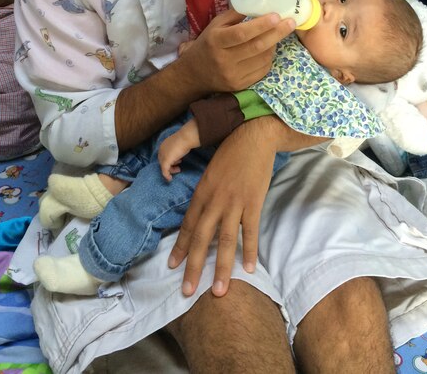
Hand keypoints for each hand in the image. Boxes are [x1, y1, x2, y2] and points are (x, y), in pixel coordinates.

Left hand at [158, 119, 200, 180]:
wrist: (185, 137)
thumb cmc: (184, 139)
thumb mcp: (179, 144)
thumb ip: (176, 149)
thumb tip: (179, 153)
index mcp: (163, 145)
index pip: (163, 155)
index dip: (170, 160)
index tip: (178, 161)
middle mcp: (161, 150)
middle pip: (163, 161)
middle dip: (170, 165)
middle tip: (178, 168)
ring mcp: (163, 156)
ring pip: (163, 167)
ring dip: (171, 169)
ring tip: (179, 169)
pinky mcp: (165, 161)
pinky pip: (164, 171)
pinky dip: (167, 175)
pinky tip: (170, 179)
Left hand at [168, 118, 277, 296]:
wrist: (254, 136)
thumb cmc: (231, 151)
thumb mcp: (211, 171)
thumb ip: (206, 194)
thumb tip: (201, 215)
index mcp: (202, 191)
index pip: (188, 225)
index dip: (180, 247)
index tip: (172, 266)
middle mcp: (215, 200)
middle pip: (201, 238)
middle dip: (193, 266)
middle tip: (187, 291)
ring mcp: (235, 202)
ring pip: (224, 240)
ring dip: (221, 267)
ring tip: (218, 290)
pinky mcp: (253, 202)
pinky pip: (250, 231)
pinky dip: (250, 251)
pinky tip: (250, 268)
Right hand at [178, 8, 295, 95]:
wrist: (194, 74)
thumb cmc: (208, 44)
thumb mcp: (215, 25)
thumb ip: (235, 15)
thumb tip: (258, 5)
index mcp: (216, 41)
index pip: (241, 34)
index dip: (260, 25)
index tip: (276, 16)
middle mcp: (224, 59)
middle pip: (257, 46)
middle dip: (277, 33)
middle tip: (290, 22)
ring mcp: (233, 75)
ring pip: (263, 58)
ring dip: (274, 44)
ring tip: (278, 33)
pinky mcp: (241, 85)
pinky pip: (263, 70)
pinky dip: (270, 57)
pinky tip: (269, 48)